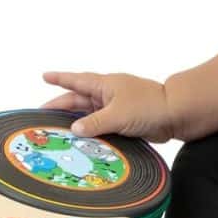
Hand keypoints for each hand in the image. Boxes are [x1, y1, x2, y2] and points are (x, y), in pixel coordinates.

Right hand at [39, 70, 176, 142]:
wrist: (176, 115)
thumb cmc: (149, 106)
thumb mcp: (117, 115)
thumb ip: (94, 124)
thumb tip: (74, 130)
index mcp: (105, 85)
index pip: (76, 80)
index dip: (60, 79)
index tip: (45, 76)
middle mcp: (108, 94)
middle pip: (79, 101)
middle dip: (61, 107)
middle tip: (42, 116)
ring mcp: (116, 107)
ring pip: (89, 115)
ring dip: (76, 123)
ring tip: (57, 131)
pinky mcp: (123, 121)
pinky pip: (101, 126)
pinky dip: (91, 132)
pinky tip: (82, 141)